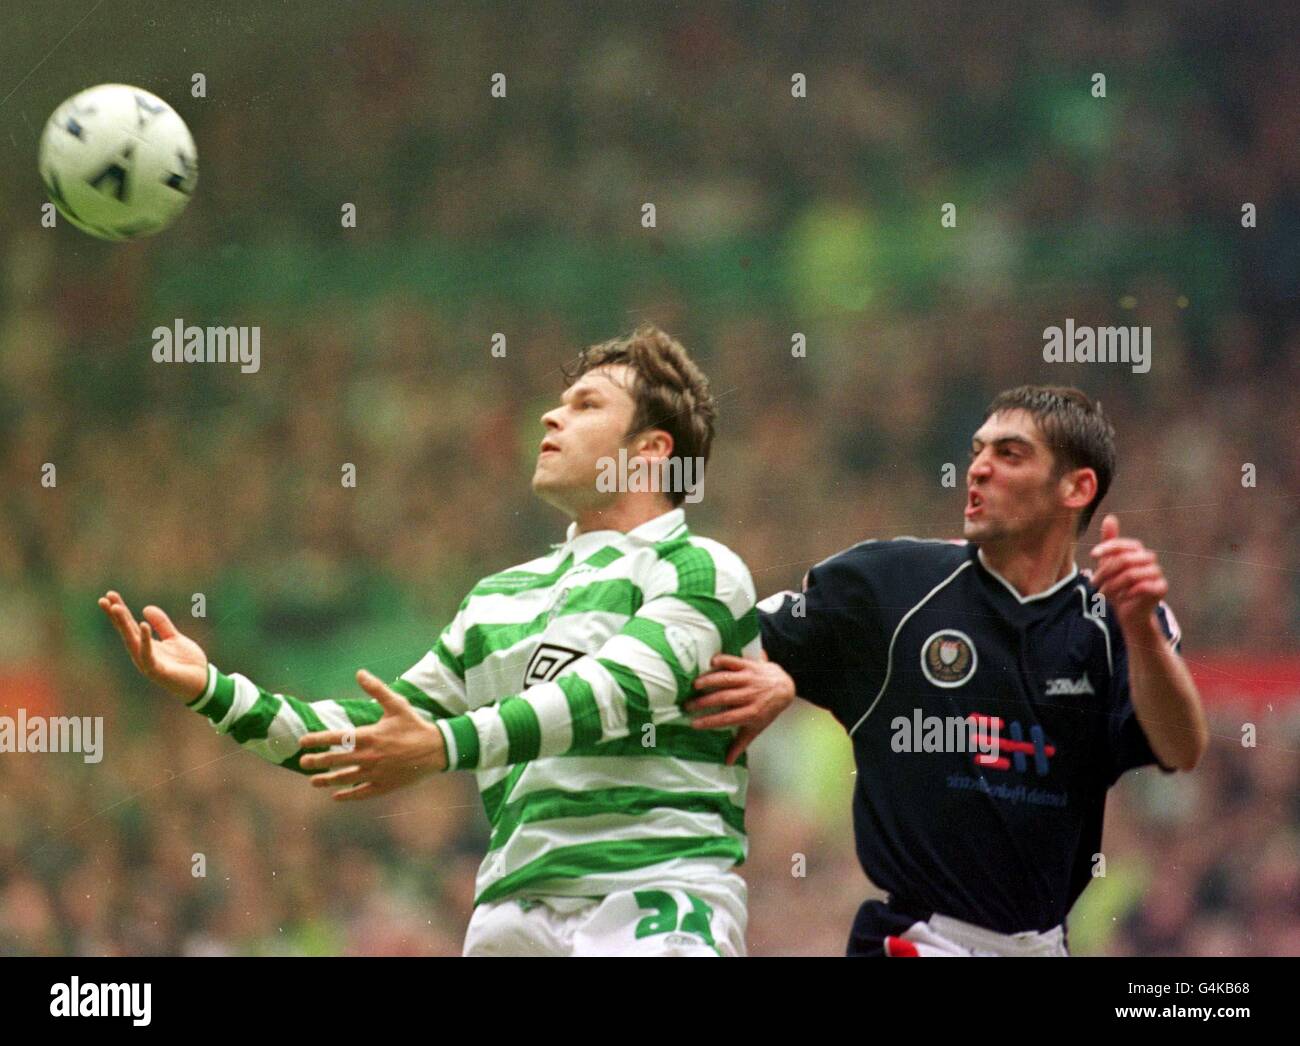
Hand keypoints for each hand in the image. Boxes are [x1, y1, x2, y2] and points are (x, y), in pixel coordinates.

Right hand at [98, 591, 208, 700]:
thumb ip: (162, 624)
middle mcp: (142, 653)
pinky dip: (144, 640)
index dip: (120, 611)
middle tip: (104, 599)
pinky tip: (142, 625)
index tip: (110, 594)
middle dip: (115, 615)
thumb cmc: (187, 662)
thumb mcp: (174, 638)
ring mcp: (147, 662)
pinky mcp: (157, 671)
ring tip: (116, 608)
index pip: (129, 625)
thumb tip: (145, 608)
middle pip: (126, 631)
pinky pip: (148, 654)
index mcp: (146, 644)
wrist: (203, 682)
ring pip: (131, 641)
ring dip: (123, 624)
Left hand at [298, 669, 447, 799]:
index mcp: (370, 736)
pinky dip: (347, 795)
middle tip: (303, 762)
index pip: (336, 738)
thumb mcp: (397, 704)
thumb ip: (376, 689)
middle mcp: (369, 756)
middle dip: (317, 761)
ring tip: (313, 781)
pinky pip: (361, 793)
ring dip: (327, 780)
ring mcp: (376, 773)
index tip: (303, 741)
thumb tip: (359, 673)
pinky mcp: (384, 786)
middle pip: (336, 760)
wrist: (437, 750)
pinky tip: (336, 796)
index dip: (317, 739)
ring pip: (345, 779)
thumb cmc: (415, 725)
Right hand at [686, 651, 795, 765]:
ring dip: (710, 680)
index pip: (727, 718)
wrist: (785, 688)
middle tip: (687, 705)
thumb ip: (741, 744)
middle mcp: (750, 695)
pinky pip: (735, 661)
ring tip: (695, 685)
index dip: (710, 721)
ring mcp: (750, 679)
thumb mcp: (756, 728)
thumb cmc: (767, 710)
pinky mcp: (750, 665)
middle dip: (704, 702)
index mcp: (752, 713)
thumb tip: (727, 761)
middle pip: (724, 698)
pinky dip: (724, 660)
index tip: (694, 723)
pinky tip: (711, 663)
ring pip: (728, 679)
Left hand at [1089, 515, 1168, 633]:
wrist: (1128, 612)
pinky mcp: (1161, 588)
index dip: (1107, 547)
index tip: (1092, 555)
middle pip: (1124, 560)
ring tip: (1102, 593)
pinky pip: (1142, 587)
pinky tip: (1120, 598)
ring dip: (1112, 586)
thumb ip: (1109, 542)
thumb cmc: (1117, 586)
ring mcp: (1157, 573)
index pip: (1122, 544)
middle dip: (1105, 572)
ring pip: (1130, 575)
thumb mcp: (1108, 564)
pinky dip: (1126, 594)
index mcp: (1137, 550)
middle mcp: (1149, 559)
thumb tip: (1110, 517)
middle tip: (1093, 583)